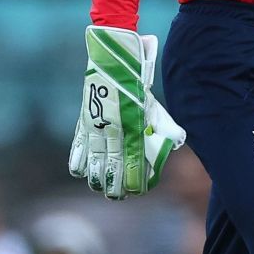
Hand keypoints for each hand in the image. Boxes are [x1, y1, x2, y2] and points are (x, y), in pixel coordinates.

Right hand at [68, 25, 186, 199]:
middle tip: (116, 196)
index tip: (137, 191)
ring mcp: (95, 123)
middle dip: (114, 183)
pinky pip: (78, 143)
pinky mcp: (84, 118)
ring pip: (93, 157)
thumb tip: (176, 142)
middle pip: (112, 163)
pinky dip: (77, 158)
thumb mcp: (152, 104)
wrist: (113, 57)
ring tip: (98, 187)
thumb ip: (162, 125)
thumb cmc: (136, 82)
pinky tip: (79, 171)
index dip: (134, 177)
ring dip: (96, 175)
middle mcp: (113, 127)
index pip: (133, 159)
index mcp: (132, 124)